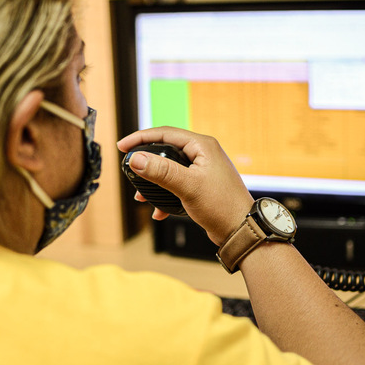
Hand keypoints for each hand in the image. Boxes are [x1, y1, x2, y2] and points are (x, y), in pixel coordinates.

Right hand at [117, 127, 253, 245]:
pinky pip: (176, 184)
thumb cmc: (222, 206)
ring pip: (169, 169)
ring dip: (153, 183)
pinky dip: (165, 196)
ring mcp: (203, 170)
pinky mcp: (201, 186)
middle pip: (165, 150)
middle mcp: (203, 154)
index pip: (165, 133)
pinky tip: (158, 211)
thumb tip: (135, 158)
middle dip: (146, 163)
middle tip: (129, 170)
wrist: (241, 230)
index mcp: (202, 145)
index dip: (141, 138)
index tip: (122, 146)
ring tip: (141, 196)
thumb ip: (161, 170)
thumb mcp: (187, 186)